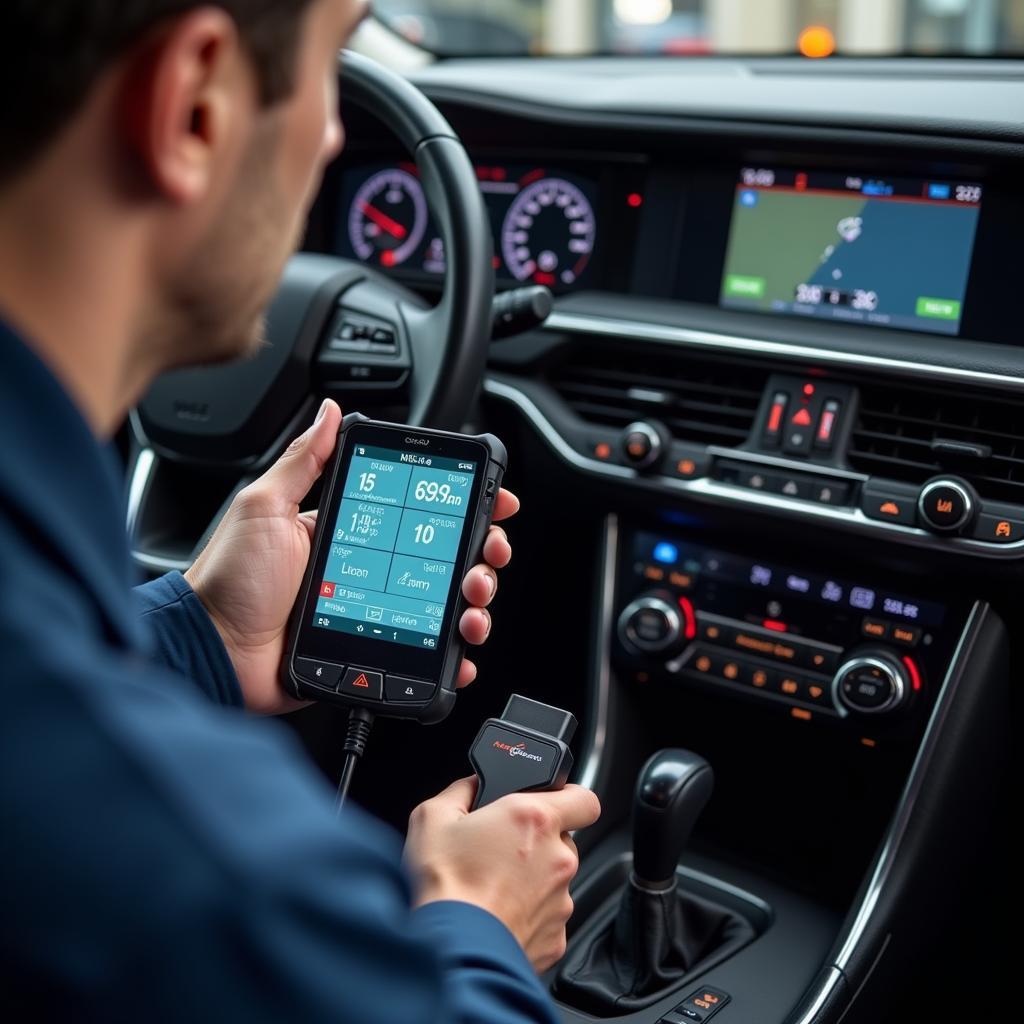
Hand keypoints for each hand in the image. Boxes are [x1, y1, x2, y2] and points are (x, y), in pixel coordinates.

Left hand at [185, 399, 519, 713]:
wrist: (211, 650)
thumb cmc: (230, 579)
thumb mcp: (264, 506)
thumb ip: (302, 461)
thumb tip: (328, 412)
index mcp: (350, 533)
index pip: (418, 514)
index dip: (460, 508)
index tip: (492, 502)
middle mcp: (370, 572)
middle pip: (444, 560)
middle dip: (480, 554)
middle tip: (486, 554)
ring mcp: (376, 613)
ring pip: (444, 607)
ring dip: (473, 603)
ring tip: (471, 603)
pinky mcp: (373, 650)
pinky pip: (425, 655)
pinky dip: (454, 656)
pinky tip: (462, 650)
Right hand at [404, 777, 600, 972]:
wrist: (450, 951)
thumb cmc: (444, 886)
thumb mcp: (432, 817)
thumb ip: (461, 790)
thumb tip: (472, 786)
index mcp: (534, 819)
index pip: (583, 798)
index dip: (568, 797)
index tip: (551, 803)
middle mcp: (558, 858)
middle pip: (561, 840)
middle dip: (536, 842)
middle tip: (499, 850)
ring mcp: (561, 900)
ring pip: (554, 880)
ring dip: (531, 880)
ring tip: (491, 888)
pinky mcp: (556, 937)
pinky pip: (546, 918)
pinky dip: (527, 915)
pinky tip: (497, 915)